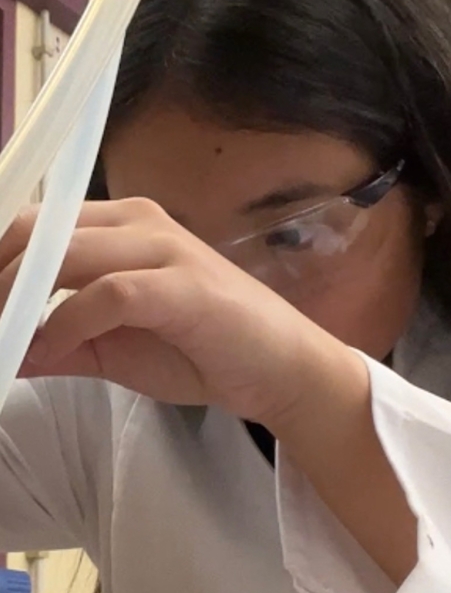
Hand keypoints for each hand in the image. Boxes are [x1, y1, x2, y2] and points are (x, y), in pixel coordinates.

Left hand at [1, 199, 341, 424]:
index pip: (33, 225)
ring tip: (2, 338)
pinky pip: (108, 293)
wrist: (280, 370)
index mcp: (119, 226)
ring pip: (65, 252)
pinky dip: (68, 322)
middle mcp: (138, 222)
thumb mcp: (113, 351)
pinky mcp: (183, 285)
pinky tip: (55, 350)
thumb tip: (4, 350)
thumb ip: (59, 345)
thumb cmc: (202, 353)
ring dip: (17, 299)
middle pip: (36, 229)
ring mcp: (164, 248)